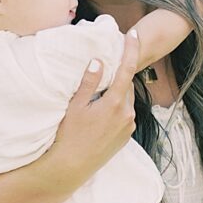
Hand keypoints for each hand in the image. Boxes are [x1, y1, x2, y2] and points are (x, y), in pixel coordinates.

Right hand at [50, 28, 139, 187]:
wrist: (71, 168)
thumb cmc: (69, 135)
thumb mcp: (75, 106)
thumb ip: (89, 82)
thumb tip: (98, 61)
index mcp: (115, 103)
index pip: (127, 69)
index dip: (131, 50)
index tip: (133, 34)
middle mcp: (127, 114)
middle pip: (127, 85)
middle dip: (119, 75)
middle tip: (105, 69)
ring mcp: (128, 127)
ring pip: (126, 100)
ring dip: (117, 93)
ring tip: (100, 93)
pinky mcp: (126, 137)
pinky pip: (125, 115)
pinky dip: (117, 107)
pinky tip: (101, 112)